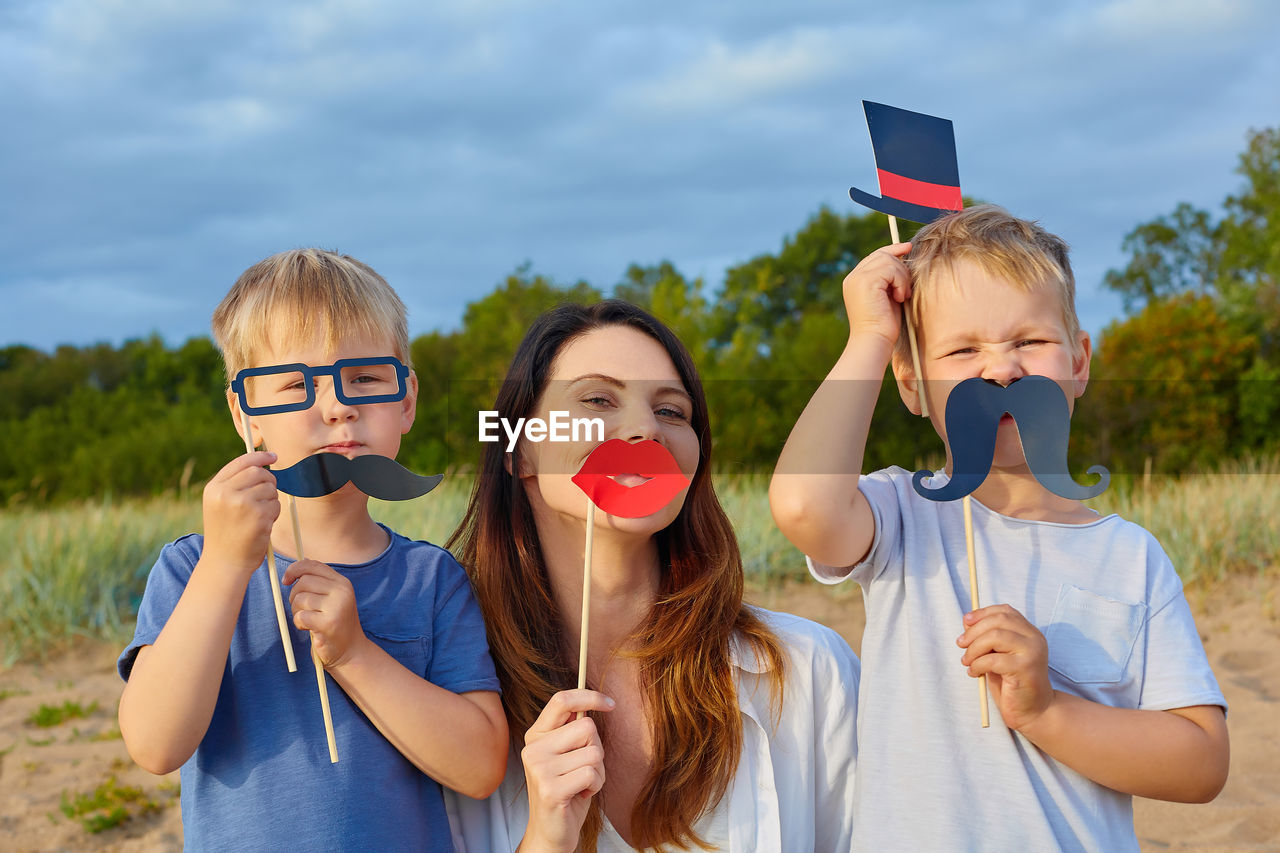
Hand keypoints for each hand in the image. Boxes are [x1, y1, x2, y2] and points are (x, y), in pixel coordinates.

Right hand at [200, 451, 279, 579]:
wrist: (225, 562)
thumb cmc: (226, 533)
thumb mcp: (219, 504)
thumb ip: (233, 484)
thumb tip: (260, 463)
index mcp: (214, 488)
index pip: (241, 463)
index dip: (259, 457)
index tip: (272, 456)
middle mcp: (226, 493)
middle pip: (258, 472)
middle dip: (269, 480)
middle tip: (268, 494)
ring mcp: (242, 504)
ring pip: (270, 488)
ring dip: (271, 500)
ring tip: (259, 516)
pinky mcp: (258, 516)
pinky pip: (276, 504)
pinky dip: (274, 513)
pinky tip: (262, 525)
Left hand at [283, 559, 363, 666]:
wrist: (351, 651)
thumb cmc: (336, 623)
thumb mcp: (333, 598)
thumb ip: (320, 581)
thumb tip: (302, 561)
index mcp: (342, 583)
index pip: (313, 565)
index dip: (295, 569)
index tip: (286, 580)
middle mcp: (342, 591)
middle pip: (304, 582)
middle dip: (294, 595)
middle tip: (299, 608)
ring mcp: (336, 607)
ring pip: (300, 599)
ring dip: (296, 611)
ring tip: (307, 620)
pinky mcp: (328, 623)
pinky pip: (301, 616)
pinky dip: (299, 623)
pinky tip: (308, 628)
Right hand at [519, 689, 613, 852]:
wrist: (551, 831)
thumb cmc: (567, 789)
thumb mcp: (567, 754)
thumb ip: (573, 729)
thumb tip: (593, 701)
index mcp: (536, 734)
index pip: (562, 700)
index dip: (589, 696)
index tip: (611, 704)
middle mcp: (534, 748)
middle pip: (587, 727)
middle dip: (597, 748)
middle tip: (584, 768)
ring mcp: (539, 768)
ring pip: (594, 752)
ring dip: (598, 771)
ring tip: (581, 784)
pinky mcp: (550, 789)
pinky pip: (592, 773)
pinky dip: (595, 785)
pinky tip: (580, 794)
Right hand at [842, 242, 912, 347]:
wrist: (874, 340)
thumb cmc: (883, 324)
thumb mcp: (886, 296)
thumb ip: (889, 279)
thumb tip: (902, 259)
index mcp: (855, 280)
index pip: (874, 256)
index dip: (892, 249)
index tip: (907, 247)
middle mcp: (853, 277)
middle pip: (882, 254)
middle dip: (900, 266)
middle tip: (906, 288)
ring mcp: (858, 278)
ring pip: (888, 260)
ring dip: (902, 277)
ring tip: (902, 296)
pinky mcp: (866, 282)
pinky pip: (890, 269)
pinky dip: (900, 282)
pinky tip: (899, 297)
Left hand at [957, 603, 1054, 731]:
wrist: (1034, 711)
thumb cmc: (1012, 683)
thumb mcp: (997, 655)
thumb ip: (987, 638)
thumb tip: (967, 622)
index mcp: (1029, 632)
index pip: (1006, 611)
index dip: (983, 613)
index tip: (965, 622)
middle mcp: (1034, 639)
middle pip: (998, 621)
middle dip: (974, 631)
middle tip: (961, 644)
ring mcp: (1032, 652)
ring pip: (995, 637)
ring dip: (974, 649)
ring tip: (967, 662)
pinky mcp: (1025, 669)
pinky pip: (992, 660)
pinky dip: (977, 665)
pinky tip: (975, 673)